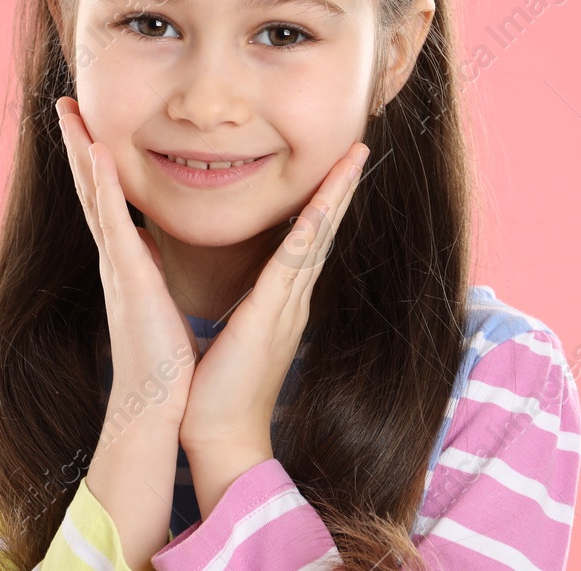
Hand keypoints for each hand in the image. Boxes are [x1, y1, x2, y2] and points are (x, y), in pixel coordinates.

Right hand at [53, 97, 198, 430]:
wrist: (158, 404)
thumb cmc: (165, 362)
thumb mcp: (158, 302)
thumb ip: (153, 274)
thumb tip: (156, 257)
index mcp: (125, 262)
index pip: (105, 200)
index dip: (92, 162)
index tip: (86, 125)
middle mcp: (113, 257)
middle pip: (88, 188)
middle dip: (77, 144)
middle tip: (65, 104)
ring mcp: (116, 264)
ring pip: (92, 195)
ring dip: (81, 151)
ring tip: (70, 113)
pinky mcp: (127, 276)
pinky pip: (113, 221)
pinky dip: (102, 185)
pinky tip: (97, 153)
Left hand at [178, 140, 369, 511]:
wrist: (220, 435)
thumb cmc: (220, 386)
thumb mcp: (236, 328)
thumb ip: (246, 300)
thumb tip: (246, 281)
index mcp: (282, 299)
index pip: (307, 237)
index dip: (324, 198)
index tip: (337, 164)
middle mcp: (293, 299)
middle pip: (324, 229)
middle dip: (342, 186)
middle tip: (361, 146)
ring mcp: (286, 308)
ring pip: (317, 239)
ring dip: (335, 197)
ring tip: (354, 160)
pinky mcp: (268, 319)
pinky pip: (290, 268)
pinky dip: (307, 235)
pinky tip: (319, 210)